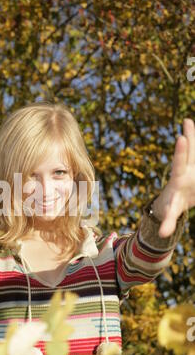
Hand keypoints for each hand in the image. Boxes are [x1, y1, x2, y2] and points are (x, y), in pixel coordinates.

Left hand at [152, 118, 194, 237]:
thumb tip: (163, 235)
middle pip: (184, 155)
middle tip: (185, 126)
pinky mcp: (193, 166)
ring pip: (192, 150)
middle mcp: (182, 170)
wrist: (174, 198)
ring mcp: (188, 167)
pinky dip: (194, 140)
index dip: (180, 153)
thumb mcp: (171, 213)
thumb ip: (168, 222)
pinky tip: (189, 124)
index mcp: (177, 180)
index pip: (178, 165)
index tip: (181, 139)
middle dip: (184, 145)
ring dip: (191, 135)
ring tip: (186, 120)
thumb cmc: (171, 205)